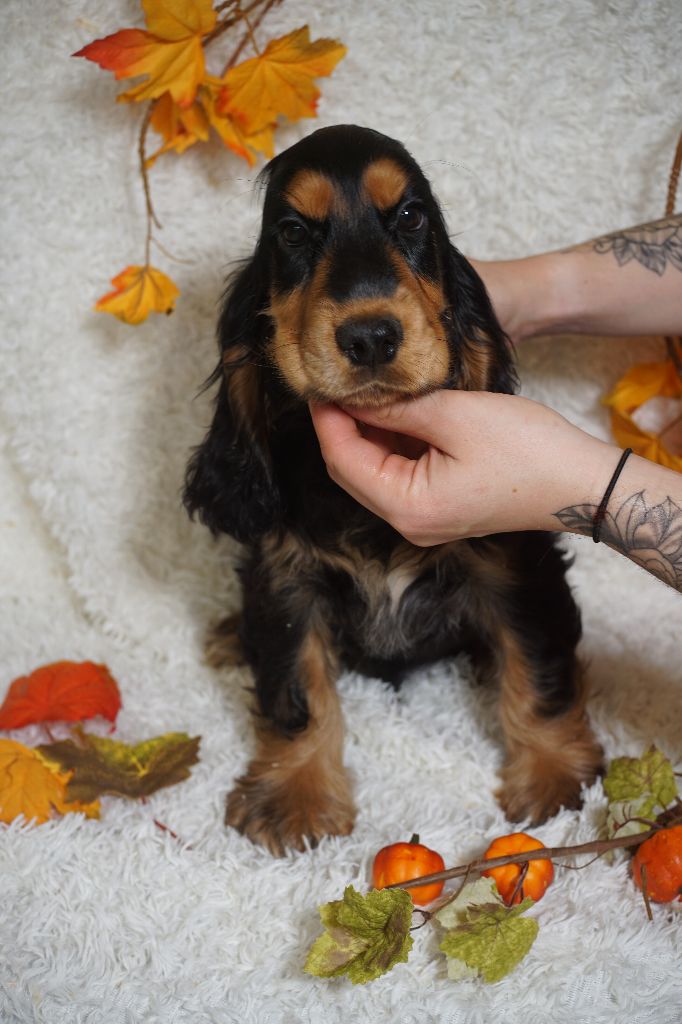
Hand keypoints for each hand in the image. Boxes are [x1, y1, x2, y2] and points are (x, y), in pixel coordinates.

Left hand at [310, 391, 615, 545]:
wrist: (581, 484)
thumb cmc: (528, 450)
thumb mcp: (455, 415)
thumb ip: (396, 407)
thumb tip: (352, 396)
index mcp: (408, 507)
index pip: (343, 461)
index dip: (327, 420)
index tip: (319, 383)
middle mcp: (409, 523)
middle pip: (352, 472)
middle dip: (342, 427)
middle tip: (338, 382)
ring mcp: (425, 520)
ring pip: (375, 472)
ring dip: (368, 433)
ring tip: (368, 389)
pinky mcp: (440, 509)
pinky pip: (400, 476)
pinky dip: (393, 444)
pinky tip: (397, 411)